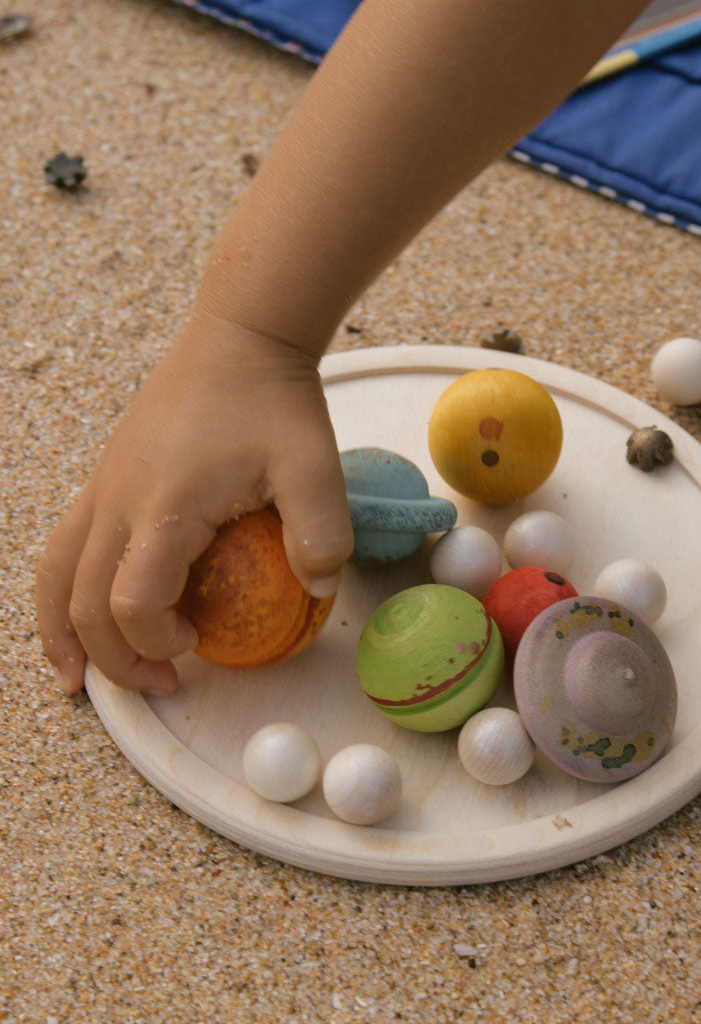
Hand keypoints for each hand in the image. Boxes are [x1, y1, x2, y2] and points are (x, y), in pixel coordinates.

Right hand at [36, 315, 353, 694]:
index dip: (152, 640)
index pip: (130, 601)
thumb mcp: (315, 465)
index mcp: (163, 505)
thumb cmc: (276, 400)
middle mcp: (117, 500)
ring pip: (56, 572)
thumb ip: (322, 532)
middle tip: (159, 685)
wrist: (241, 337)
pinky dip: (64, 590)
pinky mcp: (107, 476)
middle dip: (112, 657)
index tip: (196, 648)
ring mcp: (104, 486)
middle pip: (82, 600)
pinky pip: (67, 544)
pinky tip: (81, 612)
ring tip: (74, 678)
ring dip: (61, 631)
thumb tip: (318, 591)